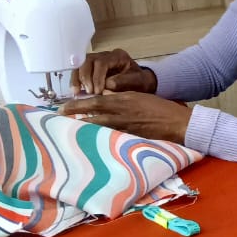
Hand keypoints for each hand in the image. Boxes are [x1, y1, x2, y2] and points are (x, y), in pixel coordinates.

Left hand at [60, 92, 192, 144]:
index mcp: (123, 99)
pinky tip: (90, 140)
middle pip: (92, 114)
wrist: (177, 122)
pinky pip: (110, 136)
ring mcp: (125, 126)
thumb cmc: (160, 107)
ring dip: (83, 128)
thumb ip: (120, 97)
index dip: (77, 104)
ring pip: (99, 126)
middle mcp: (121, 112)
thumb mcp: (138, 96)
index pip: (94, 100)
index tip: (62, 107)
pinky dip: (99, 137)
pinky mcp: (130, 137)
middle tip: (58, 119)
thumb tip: (103, 96)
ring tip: (69, 131)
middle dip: (75, 117)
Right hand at [71, 49, 156, 94]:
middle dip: (85, 77)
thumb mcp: (138, 81)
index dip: (97, 76)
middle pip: (88, 61)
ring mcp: (96, 61)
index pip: (102, 62)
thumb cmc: (140, 81)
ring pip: (80, 65)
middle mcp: (105, 55)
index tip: (97, 91)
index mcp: (118, 56)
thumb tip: (107, 84)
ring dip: (77, 79)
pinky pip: (78, 72)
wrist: (141, 82)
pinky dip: (76, 81)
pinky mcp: (90, 68)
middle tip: (88, 92)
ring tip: (77, 93)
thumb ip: (124, 82)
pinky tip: (76, 92)